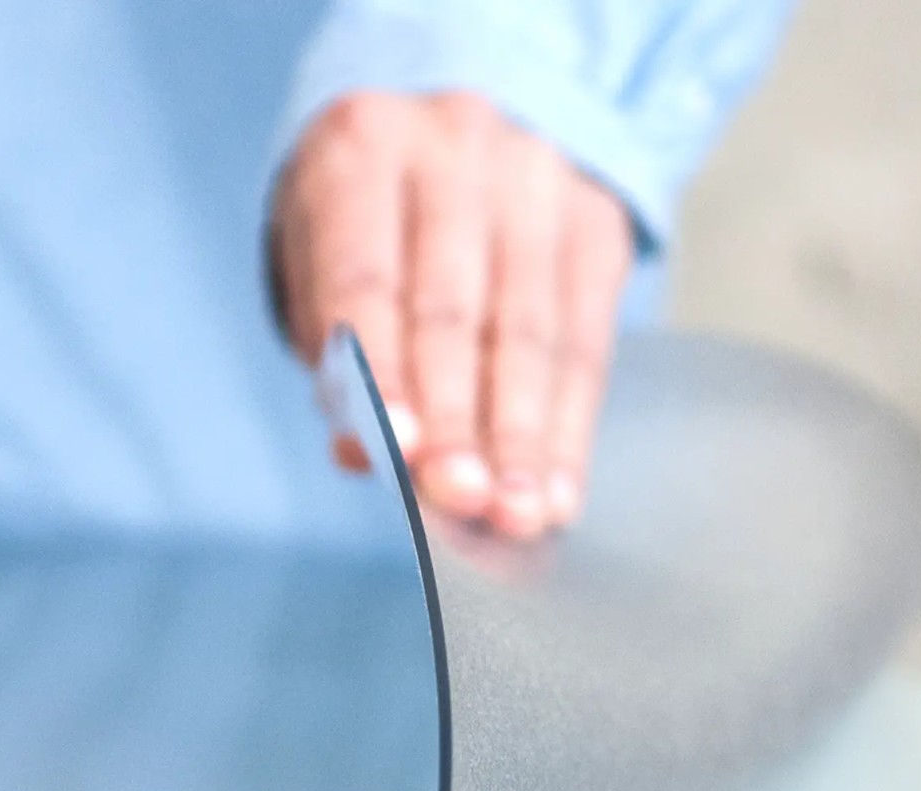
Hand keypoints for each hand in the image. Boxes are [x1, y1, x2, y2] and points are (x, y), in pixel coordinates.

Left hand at [271, 91, 632, 538]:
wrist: (456, 148)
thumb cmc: (372, 231)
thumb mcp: (324, 273)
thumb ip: (341, 363)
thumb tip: (365, 457)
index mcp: (362, 151)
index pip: (367, 279)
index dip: (383, 371)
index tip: (399, 451)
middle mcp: (454, 147)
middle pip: (456, 310)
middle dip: (461, 419)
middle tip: (464, 497)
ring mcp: (537, 178)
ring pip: (532, 332)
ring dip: (524, 438)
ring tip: (519, 513)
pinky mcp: (595, 220)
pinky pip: (588, 343)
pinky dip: (570, 430)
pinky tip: (558, 491)